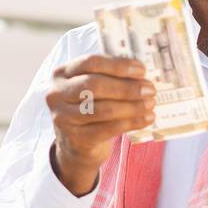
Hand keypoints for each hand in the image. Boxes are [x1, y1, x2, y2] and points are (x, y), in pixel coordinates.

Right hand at [46, 55, 155, 195]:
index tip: (142, 70)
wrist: (76, 144)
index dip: (118, 65)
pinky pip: (108, 129)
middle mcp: (56, 94)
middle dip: (127, 87)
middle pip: (95, 85)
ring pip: (103, 109)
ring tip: (150, 104)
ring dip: (132, 106)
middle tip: (150, 90)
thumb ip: (109, 77)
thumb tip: (142, 74)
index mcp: (62, 73)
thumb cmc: (90, 108)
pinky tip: (146, 119)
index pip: (90, 62)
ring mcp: (63, 117)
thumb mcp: (92, 89)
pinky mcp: (75, 138)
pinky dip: (131, 123)